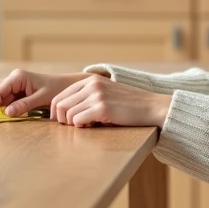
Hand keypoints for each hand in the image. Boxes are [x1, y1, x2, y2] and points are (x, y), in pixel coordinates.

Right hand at [0, 69, 86, 116]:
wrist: (66, 86)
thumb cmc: (56, 89)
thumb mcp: (42, 98)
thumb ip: (24, 105)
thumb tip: (6, 112)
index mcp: (18, 77)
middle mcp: (12, 79)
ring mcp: (12, 86)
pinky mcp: (14, 93)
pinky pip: (2, 101)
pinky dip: (0, 108)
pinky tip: (3, 117)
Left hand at [50, 73, 171, 127]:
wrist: (152, 106)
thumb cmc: (129, 105)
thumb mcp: (106, 93)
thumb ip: (88, 97)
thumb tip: (65, 112)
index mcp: (90, 80)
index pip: (60, 96)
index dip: (56, 112)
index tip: (63, 122)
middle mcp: (91, 85)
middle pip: (59, 105)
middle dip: (61, 120)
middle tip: (72, 127)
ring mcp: (96, 95)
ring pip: (67, 114)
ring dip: (73, 124)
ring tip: (87, 126)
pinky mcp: (102, 108)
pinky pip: (78, 120)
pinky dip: (81, 127)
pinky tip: (93, 126)